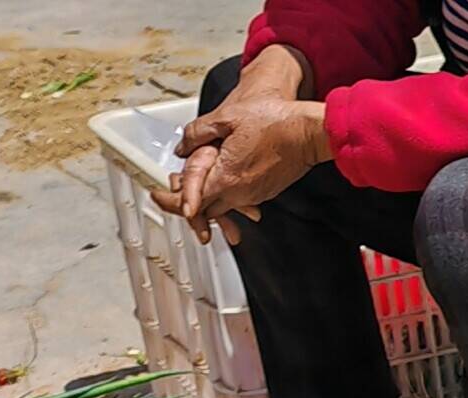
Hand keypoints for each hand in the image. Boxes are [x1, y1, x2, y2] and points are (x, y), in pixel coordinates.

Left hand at [161, 48, 327, 237]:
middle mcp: (239, 192)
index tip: (158, 196)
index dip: (171, 200)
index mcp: (225, 176)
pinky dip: (226, 197)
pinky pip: (239, 201)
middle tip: (169, 195)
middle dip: (185, 204)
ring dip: (207, 203)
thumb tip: (184, 145)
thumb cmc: (275, 122)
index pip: (190, 200)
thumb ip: (199, 132)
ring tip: (194, 194)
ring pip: (221, 208)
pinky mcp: (265, 192)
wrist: (309, 132)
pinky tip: (223, 184)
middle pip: (204, 210)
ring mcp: (254, 194)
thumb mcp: (227, 117)